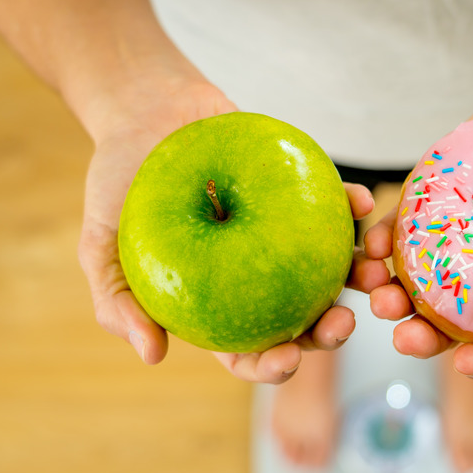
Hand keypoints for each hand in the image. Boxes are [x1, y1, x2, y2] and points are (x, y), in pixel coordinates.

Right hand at [76, 77, 389, 382]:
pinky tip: (364, 205)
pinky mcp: (299, 191)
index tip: (288, 359)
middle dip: (328, 333)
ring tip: (373, 276)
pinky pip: (334, 204)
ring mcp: (283, 234)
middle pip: (300, 317)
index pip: (248, 349)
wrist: (144, 108)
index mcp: (215, 302)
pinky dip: (352, 206)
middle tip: (342, 324)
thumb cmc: (119, 180)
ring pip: (330, 268)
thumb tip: (153, 356)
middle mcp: (255, 275)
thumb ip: (117, 302)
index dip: (271, 364)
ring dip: (358, 278)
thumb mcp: (99, 245)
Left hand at [365, 65, 472, 378]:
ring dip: (392, 289)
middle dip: (423, 333)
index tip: (466, 363)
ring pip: (420, 271)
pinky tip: (373, 242)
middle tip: (404, 336)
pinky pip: (407, 218)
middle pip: (452, 315)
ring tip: (378, 293)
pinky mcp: (442, 188)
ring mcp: (465, 227)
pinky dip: (386, 233)